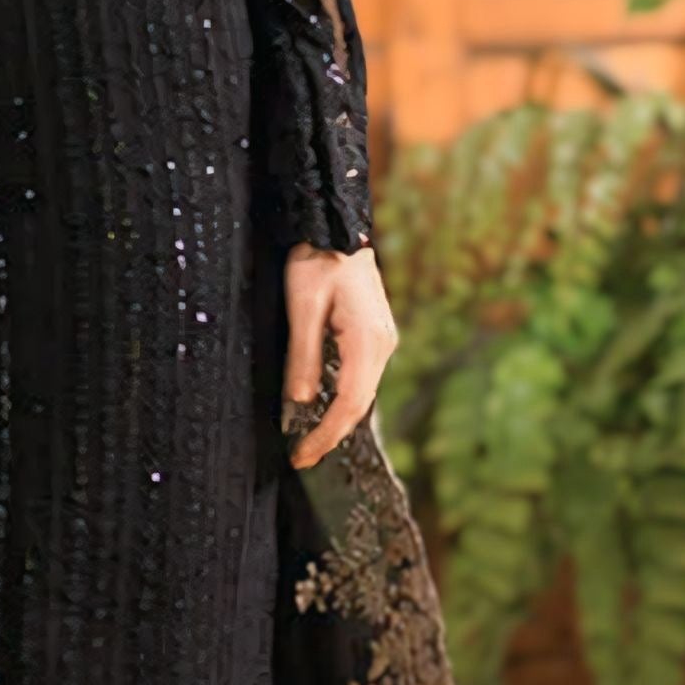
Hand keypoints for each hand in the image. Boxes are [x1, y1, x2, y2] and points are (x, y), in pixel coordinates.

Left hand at [281, 242, 397, 470]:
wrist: (336, 226)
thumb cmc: (316, 260)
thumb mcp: (301, 308)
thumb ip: (303, 357)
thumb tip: (302, 402)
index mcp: (367, 341)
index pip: (349, 404)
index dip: (326, 435)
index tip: (302, 457)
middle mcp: (383, 345)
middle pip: (360, 404)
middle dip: (331, 435)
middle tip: (301, 458)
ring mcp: (382, 340)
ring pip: (362, 392)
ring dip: (337, 419)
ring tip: (309, 441)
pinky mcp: (375, 335)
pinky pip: (361, 377)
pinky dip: (343, 398)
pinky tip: (324, 408)